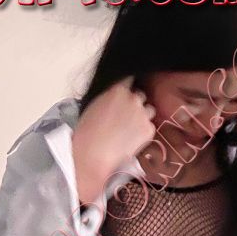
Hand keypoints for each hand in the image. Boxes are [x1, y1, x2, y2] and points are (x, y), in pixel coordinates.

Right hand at [72, 76, 156, 202]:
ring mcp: (143, 113)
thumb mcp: (94, 107)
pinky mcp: (149, 130)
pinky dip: (143, 134)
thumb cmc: (86, 134)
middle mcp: (133, 98)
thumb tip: (113, 102)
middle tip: (126, 119)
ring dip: (142, 118)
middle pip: (140, 96)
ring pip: (148, 111)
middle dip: (135, 105)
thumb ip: (108, 99)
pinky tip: (131, 142)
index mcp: (117, 89)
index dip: (128, 89)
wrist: (94, 156)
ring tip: (129, 131)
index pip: (129, 79)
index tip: (126, 95)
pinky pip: (150, 128)